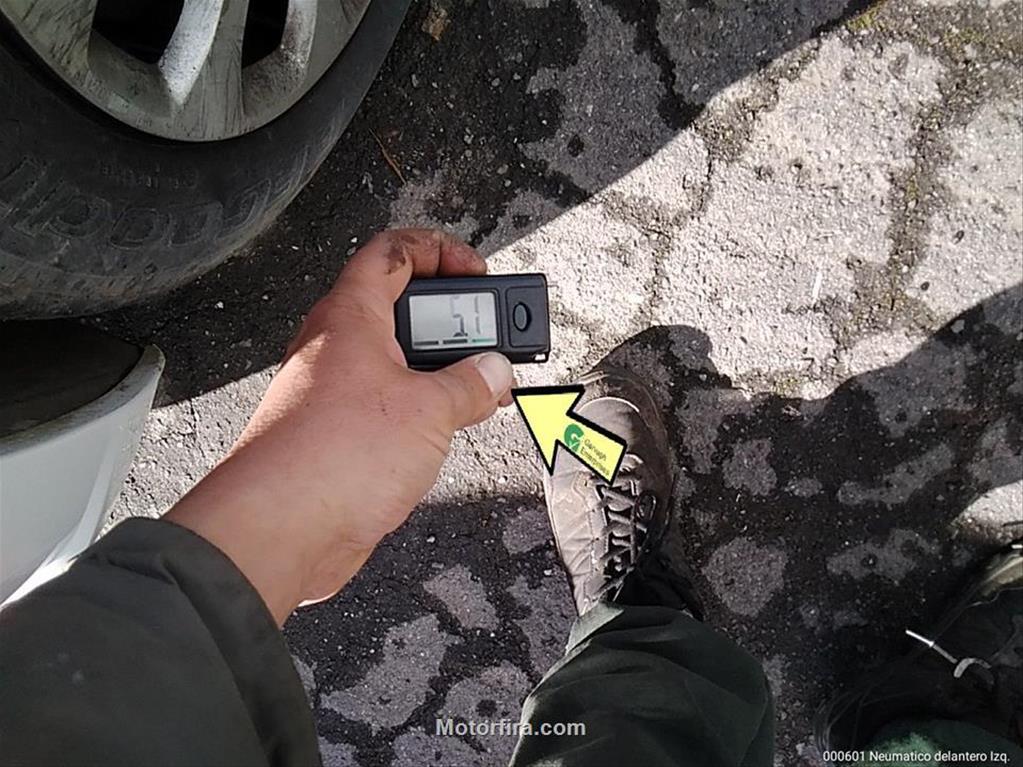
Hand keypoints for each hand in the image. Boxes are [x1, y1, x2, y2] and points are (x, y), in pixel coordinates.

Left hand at [166, 229, 514, 623]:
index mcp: (351, 316)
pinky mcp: (338, 436)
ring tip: (481, 388)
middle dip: (451, 321)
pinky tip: (447, 430)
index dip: (438, 250)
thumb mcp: (428, 410)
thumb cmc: (334, 456)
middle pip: (398, 307)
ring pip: (395, 361)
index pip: (391, 252)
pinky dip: (421, 409)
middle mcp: (337, 347)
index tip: (476, 273)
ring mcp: (334, 393)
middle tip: (488, 338)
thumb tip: (492, 370)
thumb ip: (469, 384)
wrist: (279, 530)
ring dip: (441, 372)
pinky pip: (387, 405)